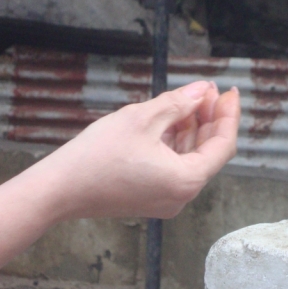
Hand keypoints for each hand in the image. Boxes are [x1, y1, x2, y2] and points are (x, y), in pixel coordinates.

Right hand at [32, 80, 240, 221]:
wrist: (58, 189)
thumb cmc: (97, 155)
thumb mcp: (143, 118)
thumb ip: (179, 103)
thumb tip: (203, 90)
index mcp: (187, 180)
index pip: (223, 145)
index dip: (228, 115)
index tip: (229, 91)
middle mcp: (182, 196)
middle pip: (208, 152)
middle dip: (209, 119)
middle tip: (208, 90)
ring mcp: (166, 199)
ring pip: (190, 158)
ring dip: (192, 128)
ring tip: (189, 99)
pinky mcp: (150, 196)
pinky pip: (173, 166)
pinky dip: (176, 143)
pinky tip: (172, 119)